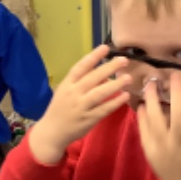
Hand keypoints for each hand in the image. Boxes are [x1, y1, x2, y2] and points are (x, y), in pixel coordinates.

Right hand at [30, 45, 130, 164]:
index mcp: (67, 84)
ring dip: (115, 85)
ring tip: (128, 78)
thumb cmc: (60, 108)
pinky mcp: (88, 119)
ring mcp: (81, 107)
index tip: (105, 47)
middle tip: (123, 60)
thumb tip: (102, 72)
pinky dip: (115, 102)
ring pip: (100, 93)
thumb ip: (81, 81)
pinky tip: (125, 96)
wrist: (52, 132)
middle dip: (109, 68)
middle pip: (93, 78)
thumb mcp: (65, 91)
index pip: (80, 67)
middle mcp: (74, 94)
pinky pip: (104, 109)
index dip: (93, 56)